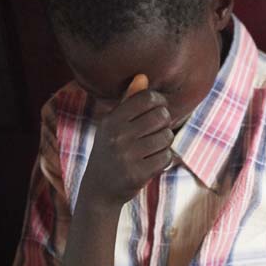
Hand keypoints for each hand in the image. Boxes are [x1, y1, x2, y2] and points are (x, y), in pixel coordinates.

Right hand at [79, 74, 174, 208]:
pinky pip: (166, 157)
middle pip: (161, 117)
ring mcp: (127, 156)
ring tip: (152, 148)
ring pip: (166, 138)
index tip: (159, 108)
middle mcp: (118, 136)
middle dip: (165, 123)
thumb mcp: (113, 125)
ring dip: (164, 143)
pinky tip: (152, 162)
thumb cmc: (110, 151)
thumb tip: (142, 76)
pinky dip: (164, 159)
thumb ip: (128, 101)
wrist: (99, 189)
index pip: (147, 98)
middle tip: (157, 130)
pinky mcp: (137, 174)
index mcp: (111, 120)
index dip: (159, 101)